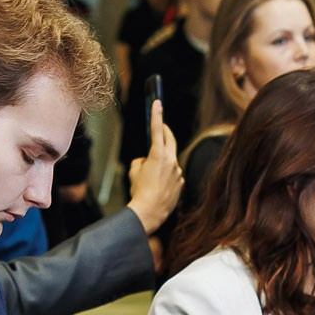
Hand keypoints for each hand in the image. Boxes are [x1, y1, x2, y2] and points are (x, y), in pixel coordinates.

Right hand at [127, 99, 182, 234]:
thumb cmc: (139, 191)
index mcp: (158, 154)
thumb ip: (140, 161)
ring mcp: (178, 172)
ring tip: (150, 176)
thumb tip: (146, 161)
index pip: (157, 129)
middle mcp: (171, 161)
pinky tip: (158, 187)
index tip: (157, 102)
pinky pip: (173, 175)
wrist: (149, 212)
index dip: (156, 114)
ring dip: (162, 162)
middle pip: (169, 140)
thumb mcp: (133, 171)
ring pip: (170, 161)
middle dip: (165, 132)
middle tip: (161, 127)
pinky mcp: (181, 183)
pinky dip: (166, 176)